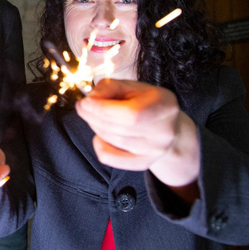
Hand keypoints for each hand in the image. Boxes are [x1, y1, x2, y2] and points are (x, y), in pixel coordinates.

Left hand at [76, 79, 200, 190]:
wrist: (165, 124)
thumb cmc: (144, 102)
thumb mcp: (130, 86)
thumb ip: (109, 87)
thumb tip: (92, 98)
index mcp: (164, 106)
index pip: (130, 113)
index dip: (102, 109)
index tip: (85, 102)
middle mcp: (165, 131)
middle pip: (119, 128)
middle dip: (93, 116)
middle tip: (82, 107)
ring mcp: (156, 150)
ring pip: (114, 141)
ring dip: (96, 127)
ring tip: (93, 116)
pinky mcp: (145, 162)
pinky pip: (112, 159)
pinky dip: (100, 146)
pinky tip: (99, 136)